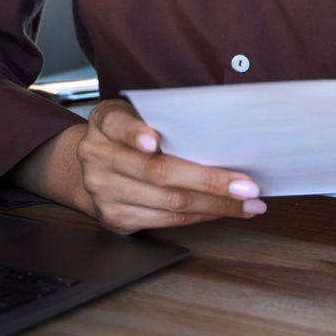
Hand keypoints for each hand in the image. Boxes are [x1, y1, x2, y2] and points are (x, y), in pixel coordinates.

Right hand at [72, 99, 267, 232]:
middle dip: (209, 181)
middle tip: (246, 185)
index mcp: (105, 124)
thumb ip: (160, 119)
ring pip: (168, 202)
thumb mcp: (132, 115)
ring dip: (215, 205)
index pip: (117, 124)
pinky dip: (201, 216)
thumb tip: (218, 134)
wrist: (88, 168)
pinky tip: (222, 211)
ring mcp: (104, 192)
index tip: (153, 141)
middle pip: (157, 172)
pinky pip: (166, 220)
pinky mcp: (115, 218)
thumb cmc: (125, 136)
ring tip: (247, 202)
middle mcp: (99, 157)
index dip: (135, 133)